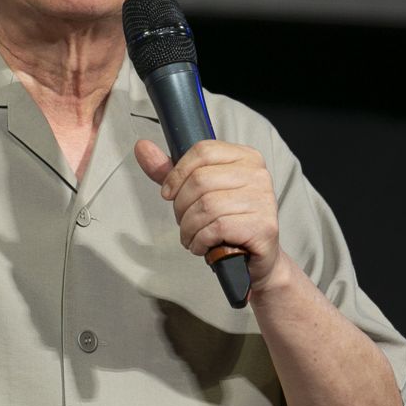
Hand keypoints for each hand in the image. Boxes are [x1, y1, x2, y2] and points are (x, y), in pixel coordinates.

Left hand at [133, 138, 284, 290]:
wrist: (254, 257)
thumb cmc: (227, 221)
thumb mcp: (196, 191)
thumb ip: (170, 171)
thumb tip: (142, 147)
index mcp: (245, 157)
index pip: (202, 151)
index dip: (177, 174)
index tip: (169, 193)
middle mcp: (258, 174)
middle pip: (200, 180)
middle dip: (181, 207)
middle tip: (185, 221)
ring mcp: (263, 200)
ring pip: (206, 206)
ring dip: (189, 228)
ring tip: (193, 236)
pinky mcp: (263, 226)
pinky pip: (217, 228)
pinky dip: (201, 240)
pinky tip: (203, 245)